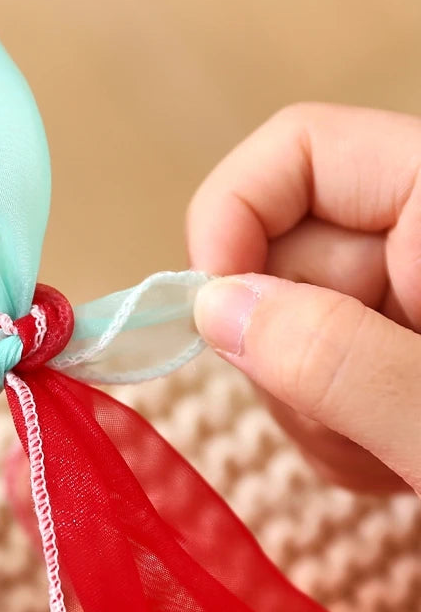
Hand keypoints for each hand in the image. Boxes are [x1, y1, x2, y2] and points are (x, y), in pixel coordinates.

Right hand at [188, 103, 420, 493]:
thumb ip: (339, 360)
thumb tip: (212, 306)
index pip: (299, 151)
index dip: (231, 219)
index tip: (210, 313)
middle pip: (279, 254)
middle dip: (281, 350)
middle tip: (337, 425)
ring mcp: (406, 296)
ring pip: (283, 326)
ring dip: (307, 406)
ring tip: (381, 456)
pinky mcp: (395, 347)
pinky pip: (309, 373)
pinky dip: (328, 431)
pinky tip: (383, 460)